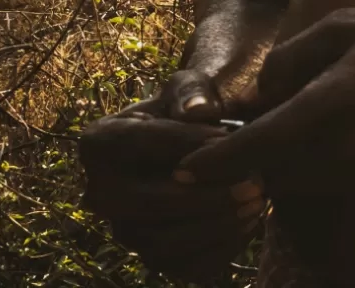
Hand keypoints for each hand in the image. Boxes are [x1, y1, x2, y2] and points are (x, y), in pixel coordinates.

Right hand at [80, 82, 264, 278]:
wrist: (189, 146)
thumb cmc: (186, 108)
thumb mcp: (188, 87)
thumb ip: (193, 92)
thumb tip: (199, 111)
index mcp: (97, 142)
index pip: (140, 143)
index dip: (186, 141)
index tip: (230, 138)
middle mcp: (99, 194)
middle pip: (151, 202)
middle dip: (207, 196)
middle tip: (254, 184)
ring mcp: (122, 231)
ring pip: (163, 244)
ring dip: (215, 228)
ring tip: (257, 205)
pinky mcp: (148, 258)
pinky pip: (179, 267)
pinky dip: (217, 252)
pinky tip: (249, 226)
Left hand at [178, 6, 354, 191]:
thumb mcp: (344, 24)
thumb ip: (293, 55)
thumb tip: (263, 92)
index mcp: (334, 102)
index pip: (263, 144)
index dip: (219, 162)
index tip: (184, 171)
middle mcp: (348, 148)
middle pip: (274, 174)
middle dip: (246, 162)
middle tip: (235, 134)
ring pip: (298, 186)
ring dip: (276, 169)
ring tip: (275, 132)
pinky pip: (328, 188)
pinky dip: (306, 173)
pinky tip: (312, 141)